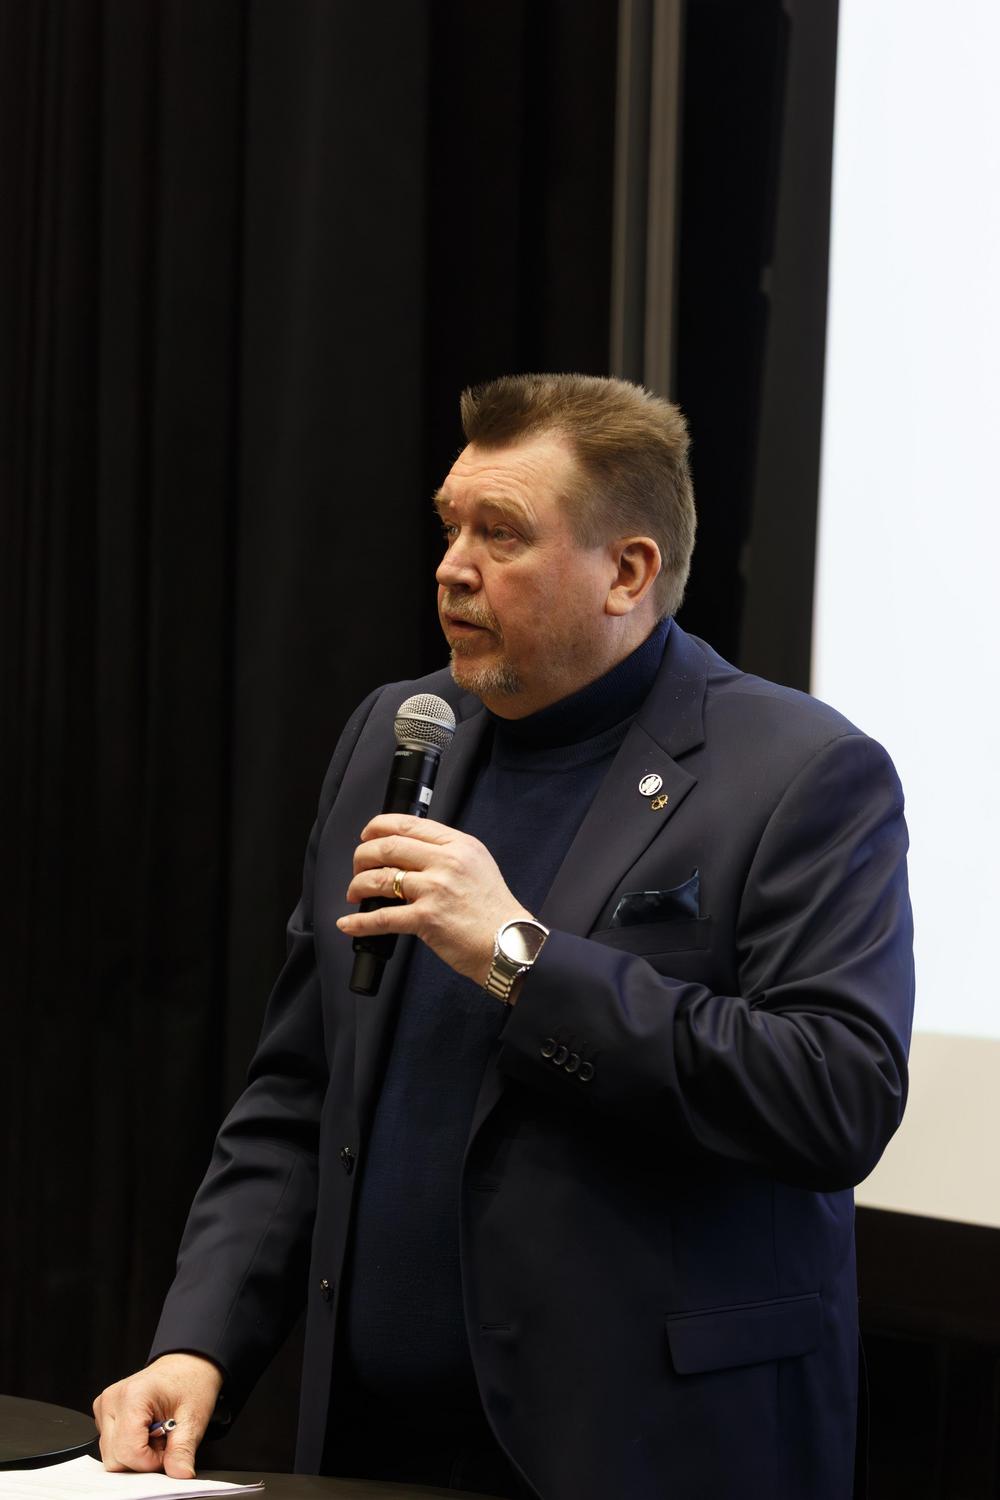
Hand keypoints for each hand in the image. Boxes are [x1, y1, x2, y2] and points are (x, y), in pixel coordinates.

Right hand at [92, 1352, 222, 1476]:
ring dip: (135, 1453)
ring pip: (110, 1455)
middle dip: (142, 1460)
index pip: (128, 1452)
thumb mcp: (193, 1417)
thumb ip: (183, 1450)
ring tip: (156, 1434)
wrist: (187, 1364)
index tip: (168, 1450)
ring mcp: (105, 1405)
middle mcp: (112, 1400)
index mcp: (133, 1396)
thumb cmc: (190, 1382)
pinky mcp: (103, 1413)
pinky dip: (128, 1446)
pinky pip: (110, 1446)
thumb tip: (180, 1474)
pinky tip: (145, 1432)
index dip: (151, 1461)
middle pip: (115, 1459)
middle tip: (163, 1440)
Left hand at [337, 815, 531, 986]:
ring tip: (354, 893)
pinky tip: (348, 924)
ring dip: (358, 885)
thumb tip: (410, 852)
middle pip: (388, 846)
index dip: (378, 827)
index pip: (408, 824)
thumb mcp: (477, 865)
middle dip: (362, 856)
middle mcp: (446, 862)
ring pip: (380, 878)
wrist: (509, 943)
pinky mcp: (427, 918)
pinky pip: (382, 918)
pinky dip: (359, 922)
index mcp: (458, 845)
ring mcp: (435, 889)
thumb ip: (447, 853)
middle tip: (357, 867)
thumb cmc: (493, 910)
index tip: (368, 835)